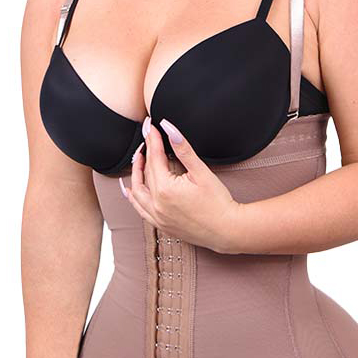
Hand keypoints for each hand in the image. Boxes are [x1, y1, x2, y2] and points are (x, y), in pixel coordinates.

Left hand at [121, 117, 240, 252]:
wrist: (227, 230)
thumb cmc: (218, 203)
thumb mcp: (201, 172)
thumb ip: (183, 148)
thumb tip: (169, 128)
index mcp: (165, 189)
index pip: (155, 158)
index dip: (153, 140)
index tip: (151, 127)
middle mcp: (157, 204)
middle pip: (146, 172)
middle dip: (146, 152)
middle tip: (148, 137)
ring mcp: (157, 216)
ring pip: (138, 191)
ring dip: (136, 174)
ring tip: (139, 159)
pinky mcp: (161, 225)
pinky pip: (140, 210)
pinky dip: (134, 198)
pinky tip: (130, 190)